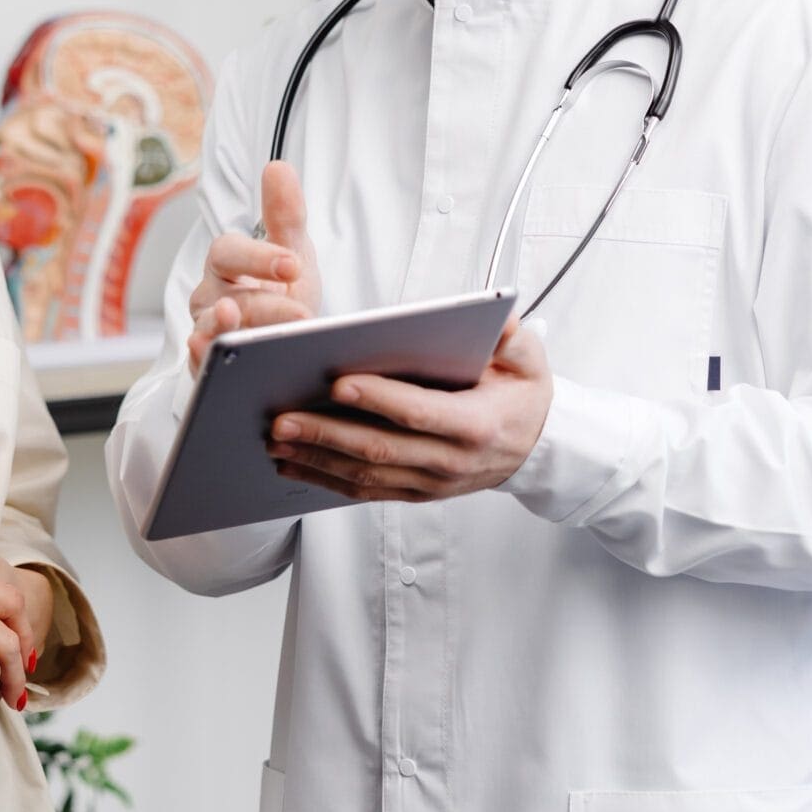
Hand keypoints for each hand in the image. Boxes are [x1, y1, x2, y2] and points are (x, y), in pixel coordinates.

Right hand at [187, 160, 321, 371]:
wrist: (285, 344)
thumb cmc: (281, 293)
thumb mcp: (291, 253)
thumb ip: (285, 215)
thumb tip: (278, 167)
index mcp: (227, 264)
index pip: (229, 251)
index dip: (258, 256)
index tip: (292, 264)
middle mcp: (210, 297)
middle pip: (223, 296)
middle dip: (262, 305)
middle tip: (298, 313)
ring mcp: (205, 332)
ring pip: (211, 331)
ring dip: (228, 331)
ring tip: (240, 331)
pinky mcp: (207, 366)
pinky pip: (201, 365)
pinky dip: (205, 363)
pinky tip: (217, 359)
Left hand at [264, 316, 554, 501]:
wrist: (537, 448)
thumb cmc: (523, 396)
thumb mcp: (529, 360)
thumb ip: (513, 337)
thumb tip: (496, 318)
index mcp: (475, 425)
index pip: (418, 413)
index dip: (377, 399)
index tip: (337, 383)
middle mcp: (449, 461)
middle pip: (379, 449)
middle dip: (326, 435)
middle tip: (281, 418)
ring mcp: (430, 483)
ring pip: (364, 476)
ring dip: (315, 459)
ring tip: (274, 440)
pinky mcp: (415, 493)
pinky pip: (365, 491)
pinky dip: (324, 479)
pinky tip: (292, 464)